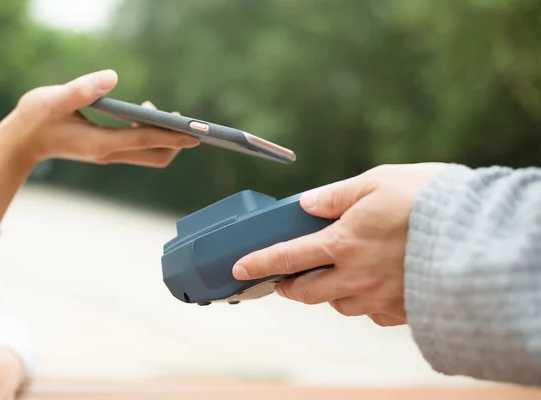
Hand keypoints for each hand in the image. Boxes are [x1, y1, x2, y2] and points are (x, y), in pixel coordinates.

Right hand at [0, 69, 198, 166]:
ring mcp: (109, 155)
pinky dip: (150, 136)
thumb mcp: (54, 98)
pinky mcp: (107, 151)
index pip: (146, 141)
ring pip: (149, 155)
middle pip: (156, 156)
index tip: (195, 133)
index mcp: (101, 143)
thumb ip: (83, 88)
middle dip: (176, 142)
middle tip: (186, 121)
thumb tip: (113, 77)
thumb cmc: (35, 118)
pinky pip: (139, 149)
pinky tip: (143, 115)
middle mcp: (109, 153)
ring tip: (161, 112)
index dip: (173, 136)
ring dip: (163, 138)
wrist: (20, 143)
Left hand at [232, 163, 445, 325]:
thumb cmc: (428, 202)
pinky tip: (374, 284)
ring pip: (338, 304)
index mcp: (342, 243)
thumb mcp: (377, 181)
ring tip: (335, 275)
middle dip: (289, 287)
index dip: (258, 264)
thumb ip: (336, 195)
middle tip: (285, 279)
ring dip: (328, 292)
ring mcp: (379, 297)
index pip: (287, 257)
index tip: (239, 269)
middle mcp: (355, 276)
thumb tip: (307, 203)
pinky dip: (364, 300)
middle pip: (307, 292)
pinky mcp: (402, 311)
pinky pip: (372, 313)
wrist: (478, 237)